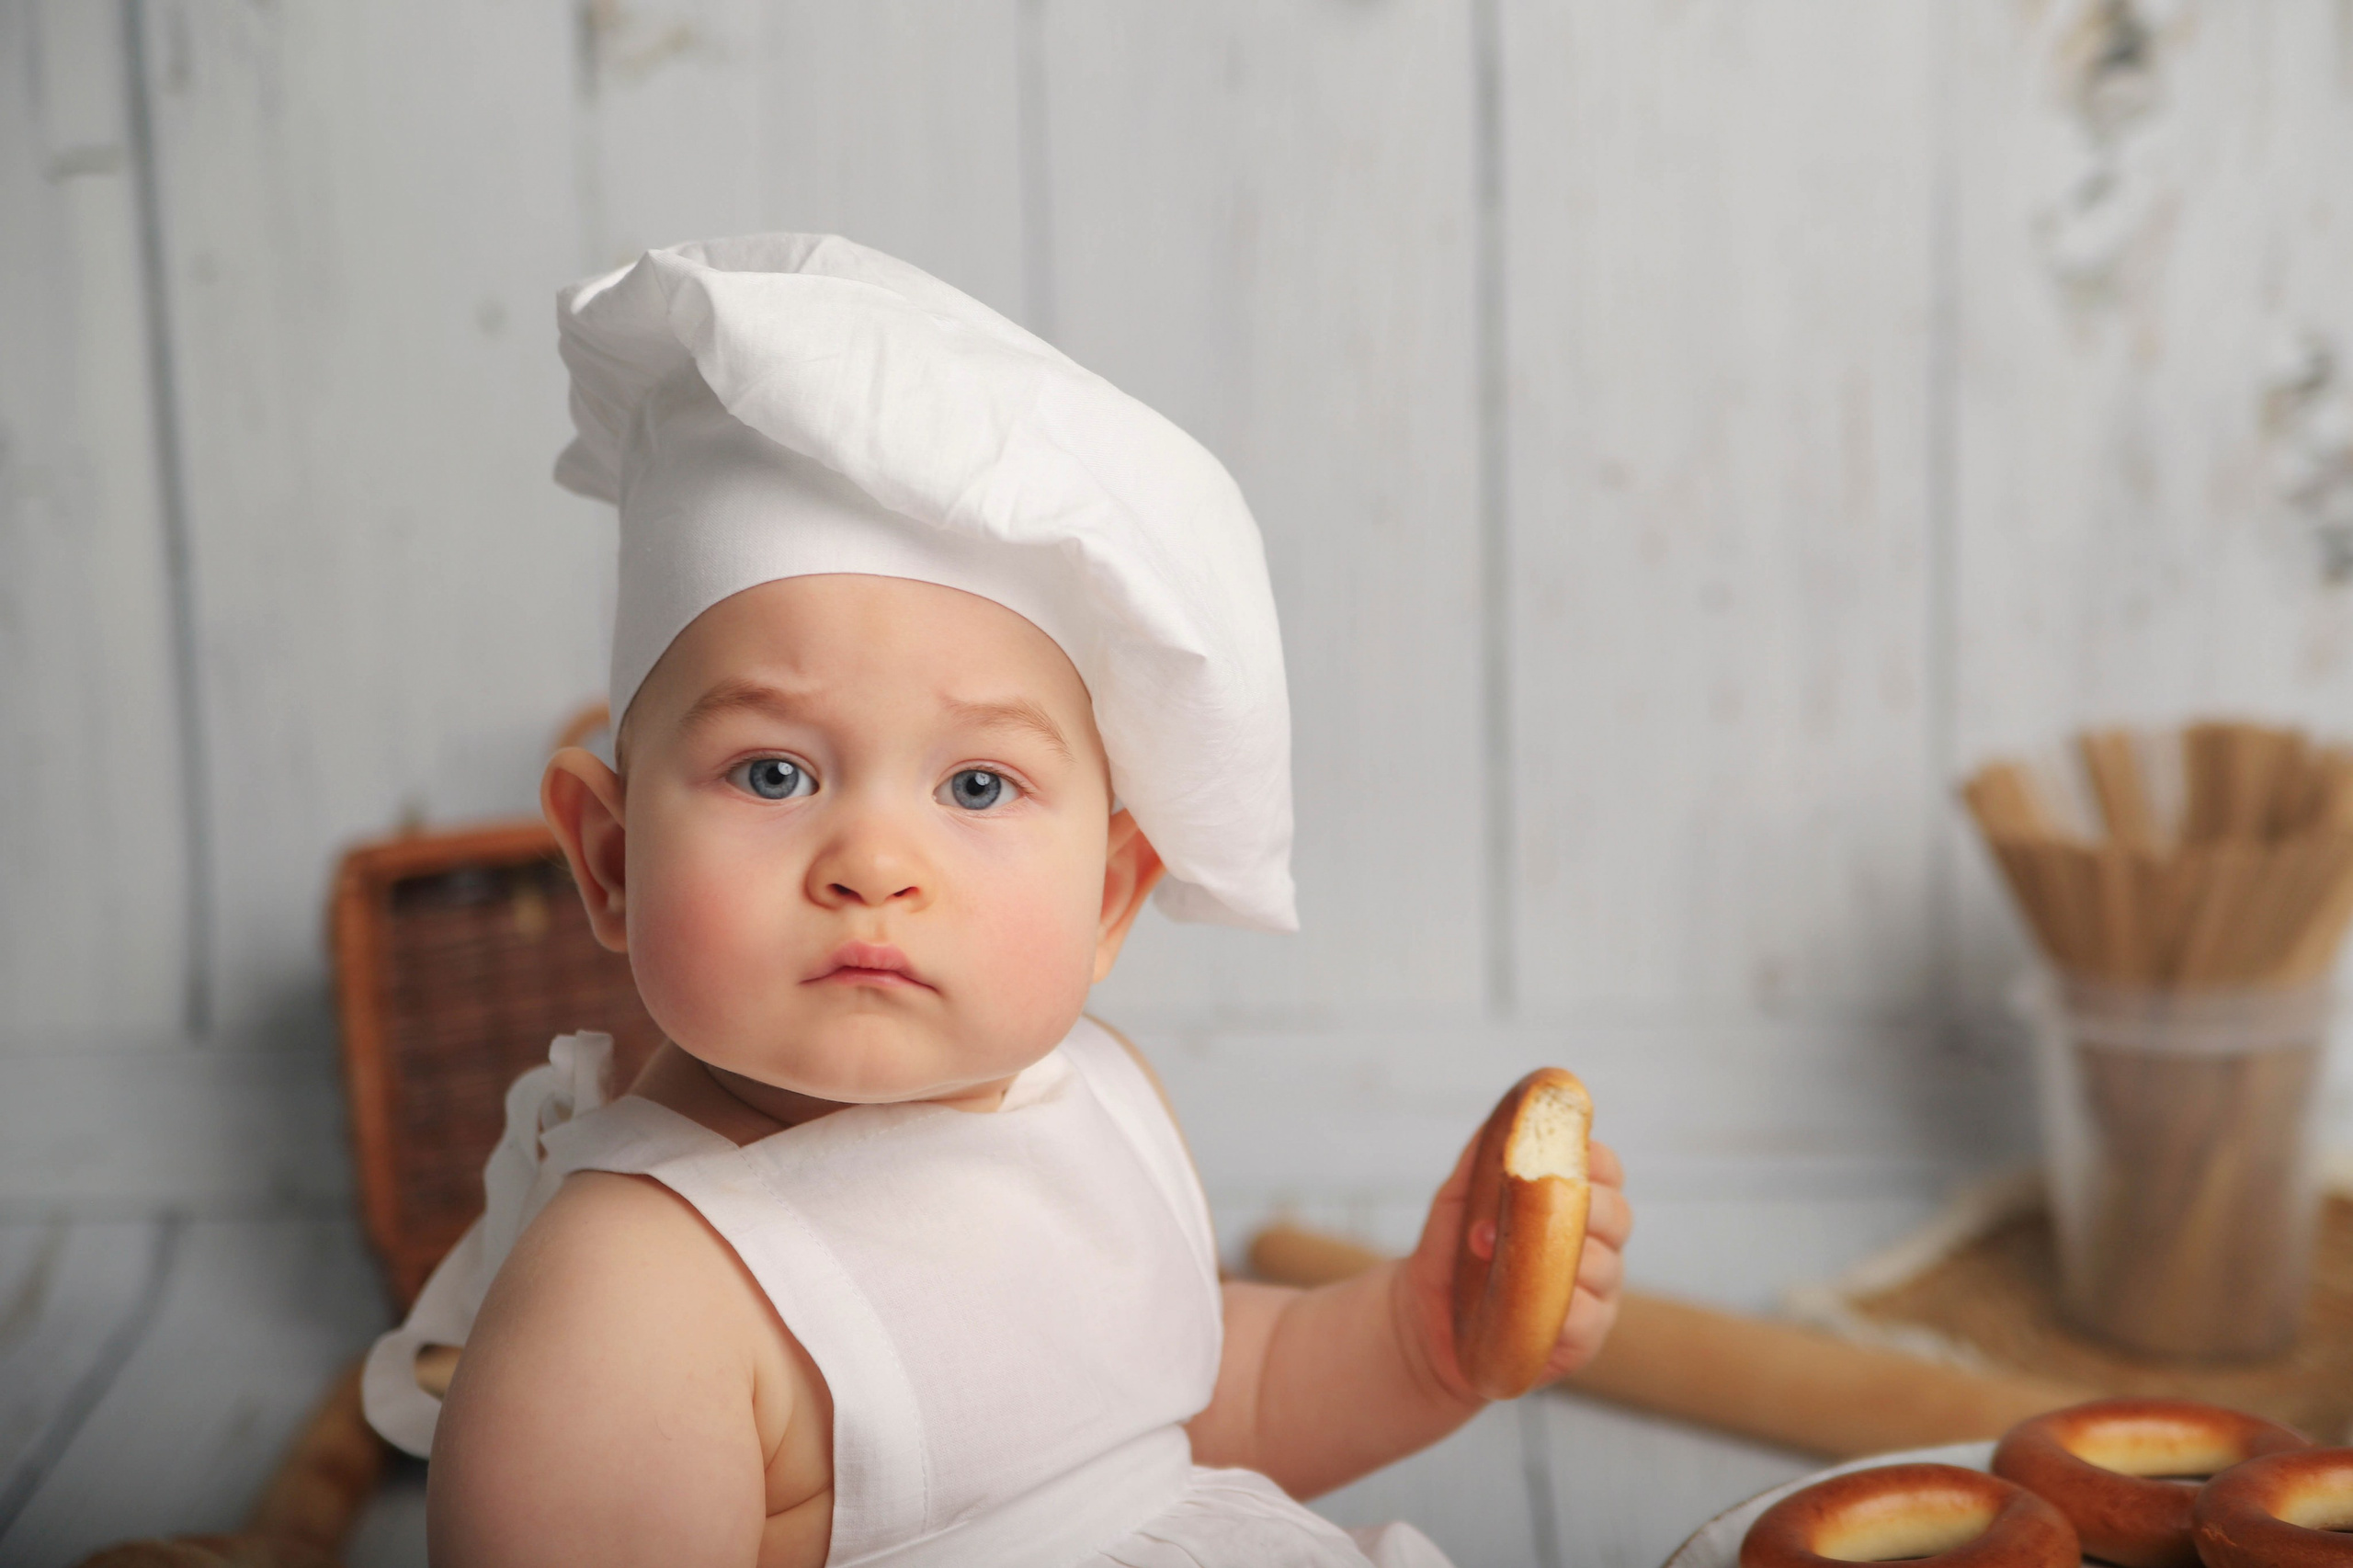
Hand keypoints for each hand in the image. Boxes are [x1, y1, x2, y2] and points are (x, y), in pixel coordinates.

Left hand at [1391, 1120, 1632, 1405]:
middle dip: (1584, 1204)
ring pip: (1606, 1266)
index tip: (1564, 1153)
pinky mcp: (1585, 1338)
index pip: (1607, 1171)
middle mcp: (1596, 1246)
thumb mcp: (1458, 1197)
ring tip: (1501, 1257)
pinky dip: (1561, 1307)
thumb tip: (1511, 1115)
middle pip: (1618, 1214)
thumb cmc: (1450, 1253)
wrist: (1426, 1321)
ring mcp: (1596, 1293)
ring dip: (1557, 1257)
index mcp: (1575, 1204)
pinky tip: (1526, 1302)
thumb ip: (1484, 1154)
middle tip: (1535, 1208)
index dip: (1593, 1159)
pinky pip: (1590, 1317)